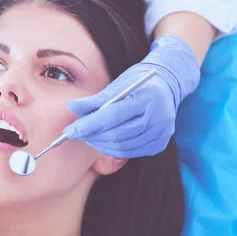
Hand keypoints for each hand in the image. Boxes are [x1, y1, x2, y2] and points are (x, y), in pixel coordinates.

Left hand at [64, 35, 199, 157]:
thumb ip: (94, 99)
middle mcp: (158, 117)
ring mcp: (161, 133)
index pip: (111, 116)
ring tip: (88, 136)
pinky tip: (104, 140)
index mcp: (147, 98)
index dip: (88, 125)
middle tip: (75, 133)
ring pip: (122, 147)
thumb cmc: (137, 83)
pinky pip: (131, 152)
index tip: (69, 130)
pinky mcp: (159, 144)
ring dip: (100, 144)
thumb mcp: (117, 85)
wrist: (167, 85)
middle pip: (117, 134)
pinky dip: (113, 148)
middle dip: (91, 136)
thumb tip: (71, 107)